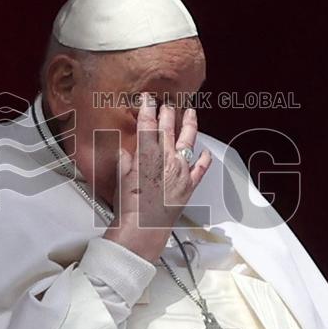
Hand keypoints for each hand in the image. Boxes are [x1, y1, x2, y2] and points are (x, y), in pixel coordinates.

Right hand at [104, 93, 211, 261]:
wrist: (144, 228)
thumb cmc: (130, 207)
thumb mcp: (121, 178)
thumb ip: (125, 161)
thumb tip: (125, 153)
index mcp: (147, 155)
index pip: (148, 124)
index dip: (147, 109)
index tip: (148, 100)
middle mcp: (166, 159)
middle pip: (168, 128)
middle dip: (168, 112)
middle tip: (167, 103)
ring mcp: (180, 170)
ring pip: (188, 140)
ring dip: (189, 124)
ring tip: (191, 113)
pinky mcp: (189, 184)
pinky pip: (201, 167)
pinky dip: (204, 157)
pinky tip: (205, 151)